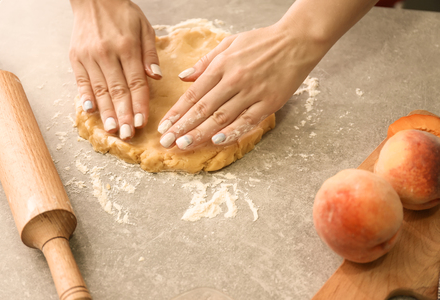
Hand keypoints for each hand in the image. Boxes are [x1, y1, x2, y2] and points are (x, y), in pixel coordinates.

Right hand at [69, 0, 160, 139]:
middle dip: (124, 115)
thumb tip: (157, 77)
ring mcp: (89, 56)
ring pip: (99, 90)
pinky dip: (85, 97)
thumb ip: (150, 53)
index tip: (142, 122)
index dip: (139, 104)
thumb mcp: (144, 27)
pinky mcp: (75, 58)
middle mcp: (107, 53)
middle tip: (128, 134)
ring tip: (112, 129)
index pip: (135, 83)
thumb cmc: (123, 13)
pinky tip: (91, 112)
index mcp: (127, 47)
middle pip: (117, 91)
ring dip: (106, 112)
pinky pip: (81, 81)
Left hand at [157, 23, 326, 149]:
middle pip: (203, 108)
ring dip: (200, 133)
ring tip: (184, 144)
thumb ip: (205, 62)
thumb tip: (183, 77)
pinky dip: (232, 132)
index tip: (164, 126)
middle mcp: (234, 80)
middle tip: (167, 142)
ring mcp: (252, 92)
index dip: (177, 112)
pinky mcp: (269, 102)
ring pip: (222, 117)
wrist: (297, 41)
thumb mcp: (230, 43)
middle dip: (182, 127)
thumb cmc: (262, 42)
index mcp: (222, 66)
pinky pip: (248, 121)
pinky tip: (217, 140)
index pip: (193, 94)